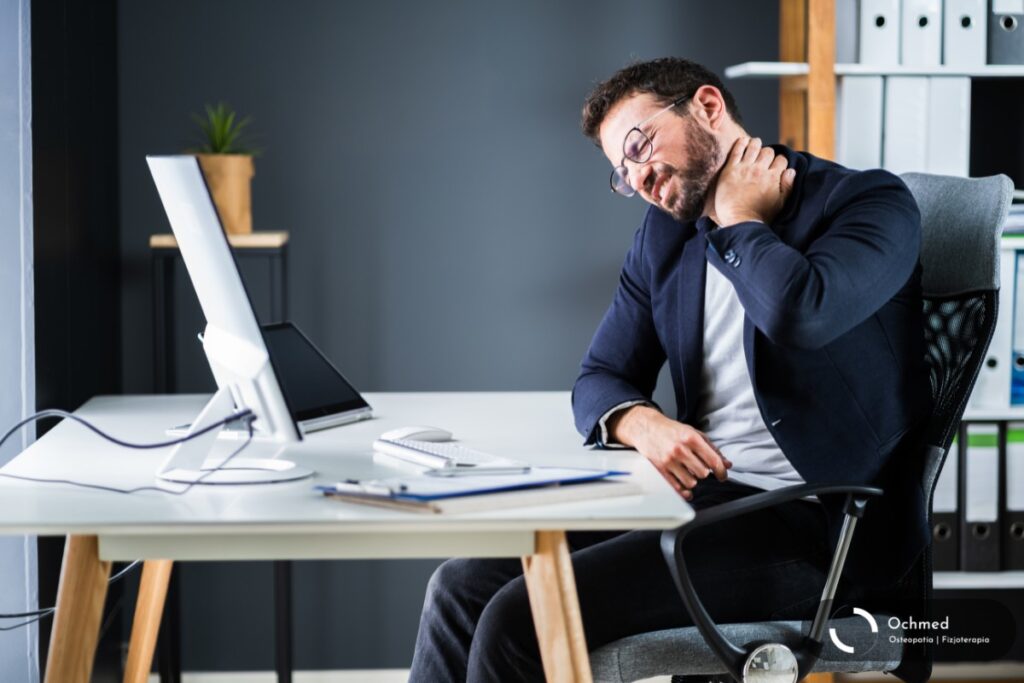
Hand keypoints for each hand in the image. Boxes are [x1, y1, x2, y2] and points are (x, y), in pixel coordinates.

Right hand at [609, 405, 731, 500]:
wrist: (646, 427)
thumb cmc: (671, 430)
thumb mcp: (694, 433)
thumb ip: (712, 449)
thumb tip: (727, 464)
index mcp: (691, 438)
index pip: (713, 461)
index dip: (721, 471)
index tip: (722, 476)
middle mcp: (680, 449)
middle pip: (703, 473)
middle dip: (703, 472)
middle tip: (699, 468)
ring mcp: (669, 460)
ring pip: (691, 482)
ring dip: (692, 480)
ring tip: (688, 472)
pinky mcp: (660, 469)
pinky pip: (676, 487)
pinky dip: (684, 491)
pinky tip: (686, 489)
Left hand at [713, 137, 795, 226]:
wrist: (739, 222)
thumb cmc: (760, 216)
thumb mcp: (780, 203)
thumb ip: (787, 186)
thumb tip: (791, 170)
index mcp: (773, 177)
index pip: (781, 159)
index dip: (779, 161)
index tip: (774, 165)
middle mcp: (760, 170)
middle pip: (768, 151)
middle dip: (768, 153)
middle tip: (763, 158)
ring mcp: (744, 168)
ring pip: (754, 146)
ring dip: (756, 144)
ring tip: (755, 145)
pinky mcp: (730, 169)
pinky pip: (736, 150)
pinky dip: (741, 143)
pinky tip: (743, 141)